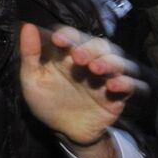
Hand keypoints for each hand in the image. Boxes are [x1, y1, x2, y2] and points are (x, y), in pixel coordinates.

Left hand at [17, 24, 141, 147]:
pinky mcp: (118, 95)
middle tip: (78, 58)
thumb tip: (27, 26)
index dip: (67, 35)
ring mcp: (106, 77)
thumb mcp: (32, 79)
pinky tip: (112, 86)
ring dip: (109, 62)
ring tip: (96, 69)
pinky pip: (130, 84)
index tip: (57, 41)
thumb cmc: (48, 101)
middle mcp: (90, 61)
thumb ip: (30, 54)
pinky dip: (125, 83)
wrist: (65, 131)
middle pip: (99, 45)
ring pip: (117, 61)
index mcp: (69, 54)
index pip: (73, 36)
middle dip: (90, 49)